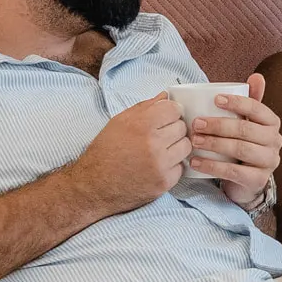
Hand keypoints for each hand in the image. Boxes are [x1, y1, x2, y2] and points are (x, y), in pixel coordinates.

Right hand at [66, 95, 189, 214]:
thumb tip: (165, 96)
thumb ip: (145, 107)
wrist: (95, 185)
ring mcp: (160, 164)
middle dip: (173, 130)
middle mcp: (153, 143)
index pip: (174, 109)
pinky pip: (181, 167)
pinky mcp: (164, 182)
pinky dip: (172, 166)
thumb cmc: (106, 151)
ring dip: (176, 147)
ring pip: (186, 147)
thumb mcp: (119, 122)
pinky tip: (157, 166)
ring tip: (161, 151)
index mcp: (141, 124)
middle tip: (160, 137)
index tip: (166, 118)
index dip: (170, 112)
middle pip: (182, 127)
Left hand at [187, 72, 281, 207]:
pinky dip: (212, 167)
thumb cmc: (243, 144)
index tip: (215, 99)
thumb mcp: (247, 122)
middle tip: (196, 123)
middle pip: (245, 130)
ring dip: (213, 144)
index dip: (237, 102)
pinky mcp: (258, 181)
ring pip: (240, 150)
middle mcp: (275, 141)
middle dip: (218, 125)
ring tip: (194, 141)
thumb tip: (257, 76)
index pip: (257, 108)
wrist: (246, 181)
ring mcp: (269, 162)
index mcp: (272, 123)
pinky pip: (233, 172)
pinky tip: (195, 162)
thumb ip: (250, 100)